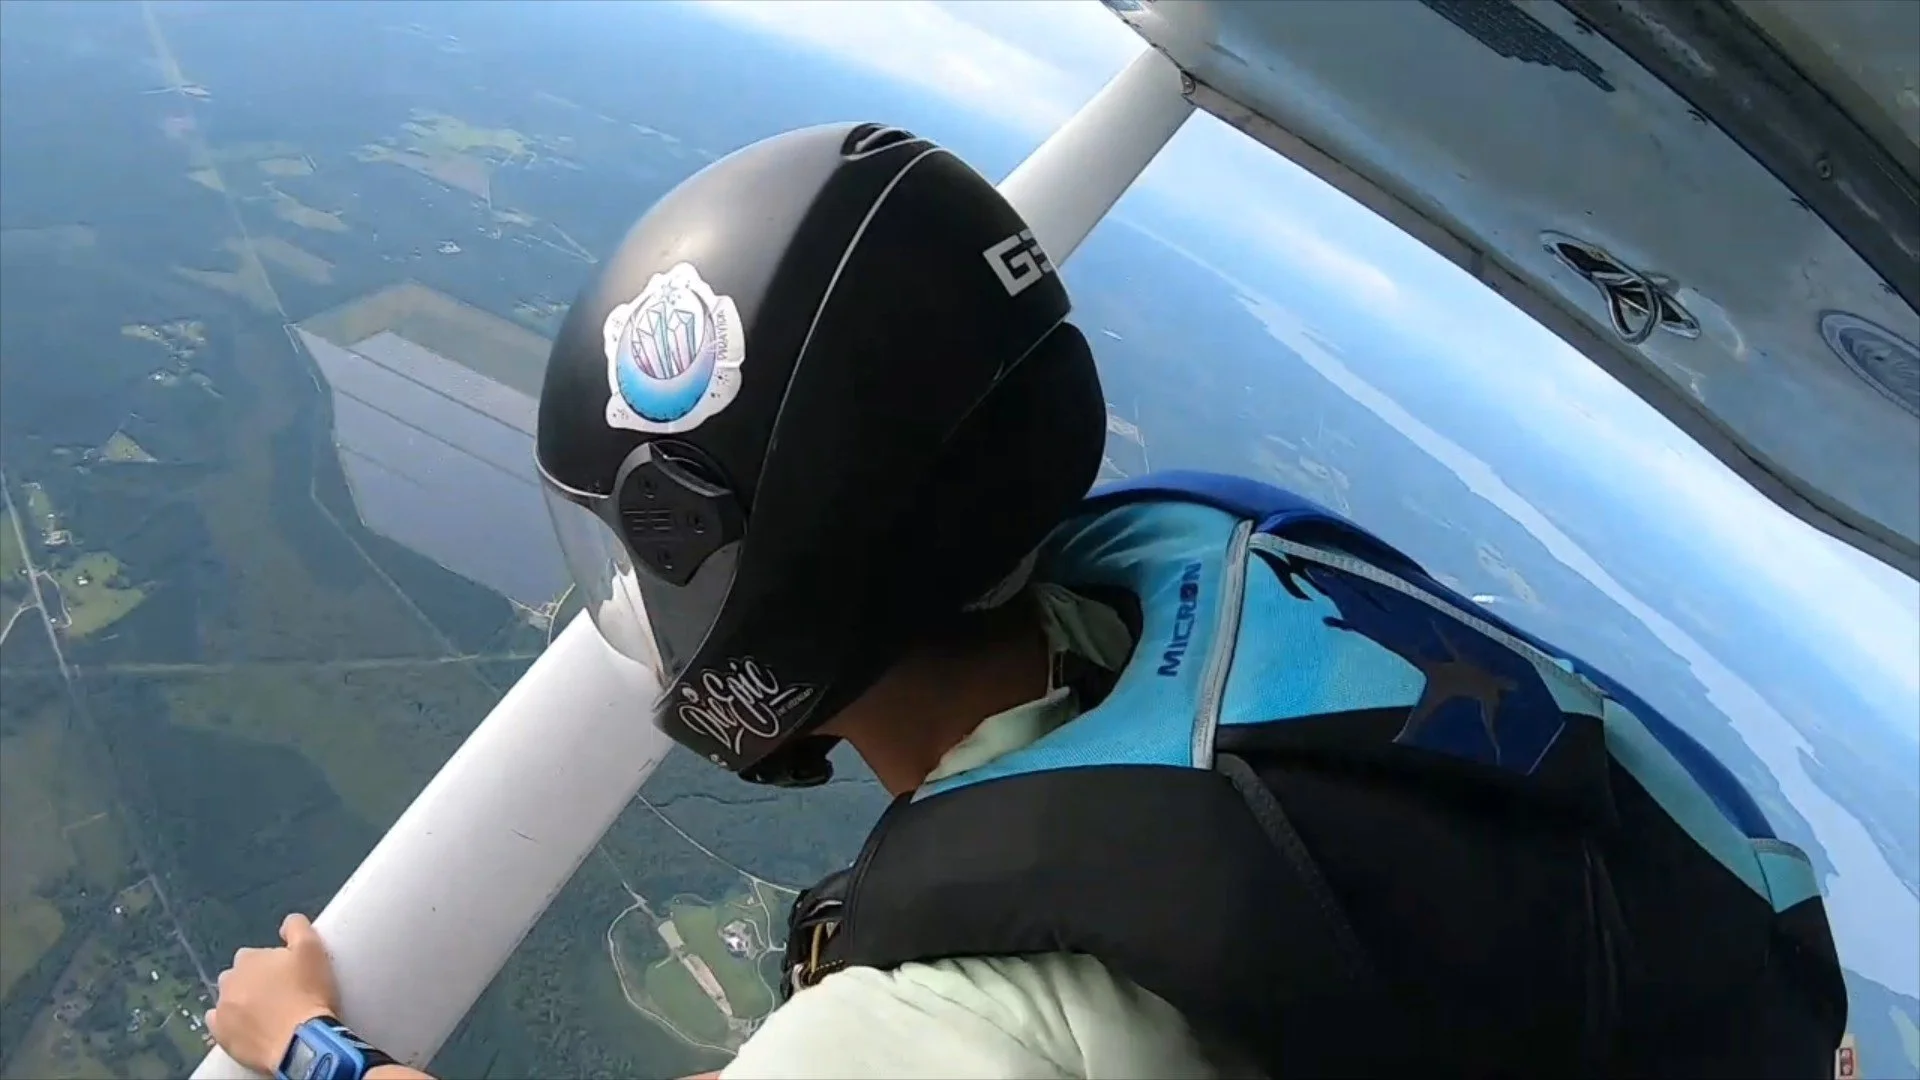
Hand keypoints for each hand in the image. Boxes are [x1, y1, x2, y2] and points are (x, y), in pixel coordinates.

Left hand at [206, 913, 340, 1074]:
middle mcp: (228, 981)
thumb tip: (287, 923)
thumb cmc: (309, 994)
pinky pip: (220, 1024)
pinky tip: (251, 1028)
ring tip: (269, 1015)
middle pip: (240, 977)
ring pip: (230, 1000)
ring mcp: (222, 1009)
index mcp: (248, 958)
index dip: (274, 965)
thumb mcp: (313, 949)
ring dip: (244, 1003)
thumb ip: (297, 927)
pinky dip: (232, 1024)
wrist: (301, 1041)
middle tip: (281, 995)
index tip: (289, 976)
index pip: (256, 956)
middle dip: (255, 983)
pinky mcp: (221, 1035)